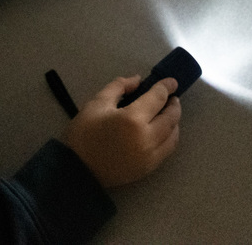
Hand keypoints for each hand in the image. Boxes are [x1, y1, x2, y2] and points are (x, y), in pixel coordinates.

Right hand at [63, 76, 181, 187]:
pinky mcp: (148, 168)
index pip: (158, 98)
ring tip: (168, 112)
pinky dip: (170, 136)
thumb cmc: (84, 133)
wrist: (76, 170)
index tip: (171, 81)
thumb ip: (119, 87)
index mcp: (132, 118)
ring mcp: (150, 155)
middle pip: (170, 117)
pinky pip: (167, 149)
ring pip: (172, 134)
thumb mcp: (97, 103)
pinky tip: (164, 130)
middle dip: (173, 104)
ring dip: (174, 121)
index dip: (166, 87)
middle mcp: (147, 137)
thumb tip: (138, 80)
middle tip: (171, 96)